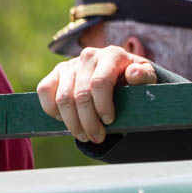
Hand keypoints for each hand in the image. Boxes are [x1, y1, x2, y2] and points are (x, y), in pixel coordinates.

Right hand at [36, 46, 156, 142]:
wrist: (120, 72)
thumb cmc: (134, 79)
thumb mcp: (146, 77)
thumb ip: (144, 76)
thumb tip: (133, 74)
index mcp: (112, 55)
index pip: (100, 83)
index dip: (102, 106)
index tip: (110, 121)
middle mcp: (89, 56)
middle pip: (80, 95)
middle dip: (88, 122)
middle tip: (98, 137)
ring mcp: (70, 64)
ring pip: (63, 98)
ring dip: (73, 123)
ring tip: (85, 136)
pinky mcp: (56, 73)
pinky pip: (45, 92)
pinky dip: (53, 111)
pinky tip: (68, 121)